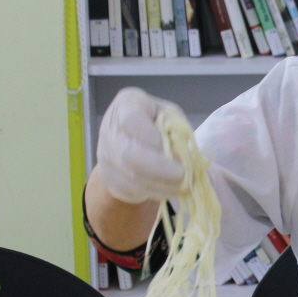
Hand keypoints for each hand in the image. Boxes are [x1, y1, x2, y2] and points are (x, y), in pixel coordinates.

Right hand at [96, 87, 186, 203]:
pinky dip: (155, 192)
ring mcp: (105, 154)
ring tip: (183, 185)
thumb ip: (179, 132)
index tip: (171, 148)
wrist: (133, 139)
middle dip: (160, 168)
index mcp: (127, 104)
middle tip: (184, 174)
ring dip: (161, 184)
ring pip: (131, 176)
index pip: (131, 120)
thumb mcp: (171, 118)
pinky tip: (171, 190)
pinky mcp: (108, 176)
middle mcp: (110, 128)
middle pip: (128, 154)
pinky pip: (131, 189)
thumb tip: (192, 160)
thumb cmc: (157, 123)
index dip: (151, 136)